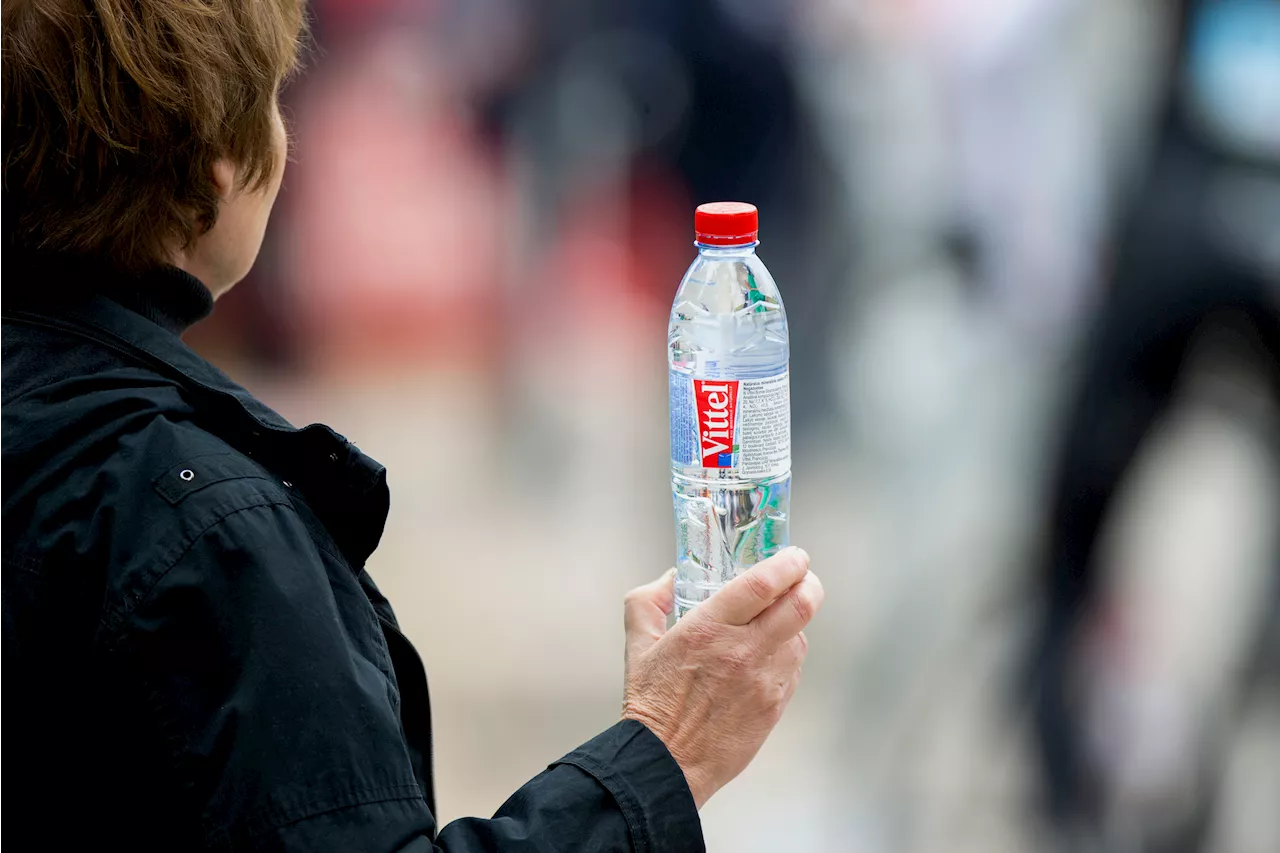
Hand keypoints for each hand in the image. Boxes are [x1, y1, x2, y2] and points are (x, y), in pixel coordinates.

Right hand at [620, 547, 822, 807]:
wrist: (667, 763)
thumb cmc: (652, 706)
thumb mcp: (638, 644)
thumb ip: (648, 601)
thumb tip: (670, 578)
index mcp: (709, 628)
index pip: (763, 583)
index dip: (787, 563)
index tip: (793, 555)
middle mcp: (743, 651)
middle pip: (801, 605)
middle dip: (809, 583)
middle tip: (802, 577)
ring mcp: (764, 680)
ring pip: (800, 636)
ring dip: (794, 622)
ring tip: (775, 621)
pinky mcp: (775, 705)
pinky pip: (793, 668)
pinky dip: (786, 654)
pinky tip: (765, 657)